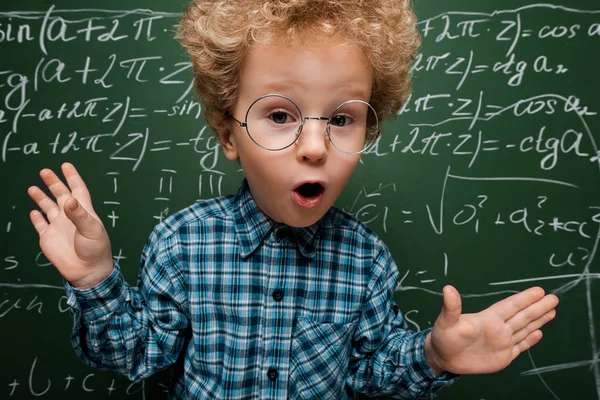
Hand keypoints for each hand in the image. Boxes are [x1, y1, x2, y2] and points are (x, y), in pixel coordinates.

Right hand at [28, 163, 113, 288]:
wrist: (87, 272)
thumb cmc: (95, 250)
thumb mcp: (91, 230)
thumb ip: (79, 214)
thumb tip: (68, 199)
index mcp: (83, 212)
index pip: (78, 190)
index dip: (73, 177)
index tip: (66, 165)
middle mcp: (70, 217)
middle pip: (61, 195)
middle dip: (53, 183)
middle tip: (44, 171)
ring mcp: (58, 227)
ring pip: (48, 207)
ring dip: (41, 198)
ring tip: (33, 188)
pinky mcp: (48, 238)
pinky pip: (40, 225)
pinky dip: (36, 218)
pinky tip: (34, 211)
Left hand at [424, 285, 558, 374]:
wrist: (443, 358)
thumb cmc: (443, 337)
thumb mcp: (446, 321)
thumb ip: (451, 307)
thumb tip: (447, 288)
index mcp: (488, 319)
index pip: (511, 306)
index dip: (525, 299)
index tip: (539, 291)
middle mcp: (498, 328)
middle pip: (522, 316)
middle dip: (538, 307)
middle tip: (554, 297)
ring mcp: (502, 342)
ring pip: (524, 329)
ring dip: (538, 320)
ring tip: (552, 310)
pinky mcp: (502, 356)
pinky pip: (520, 347)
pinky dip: (530, 340)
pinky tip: (539, 332)